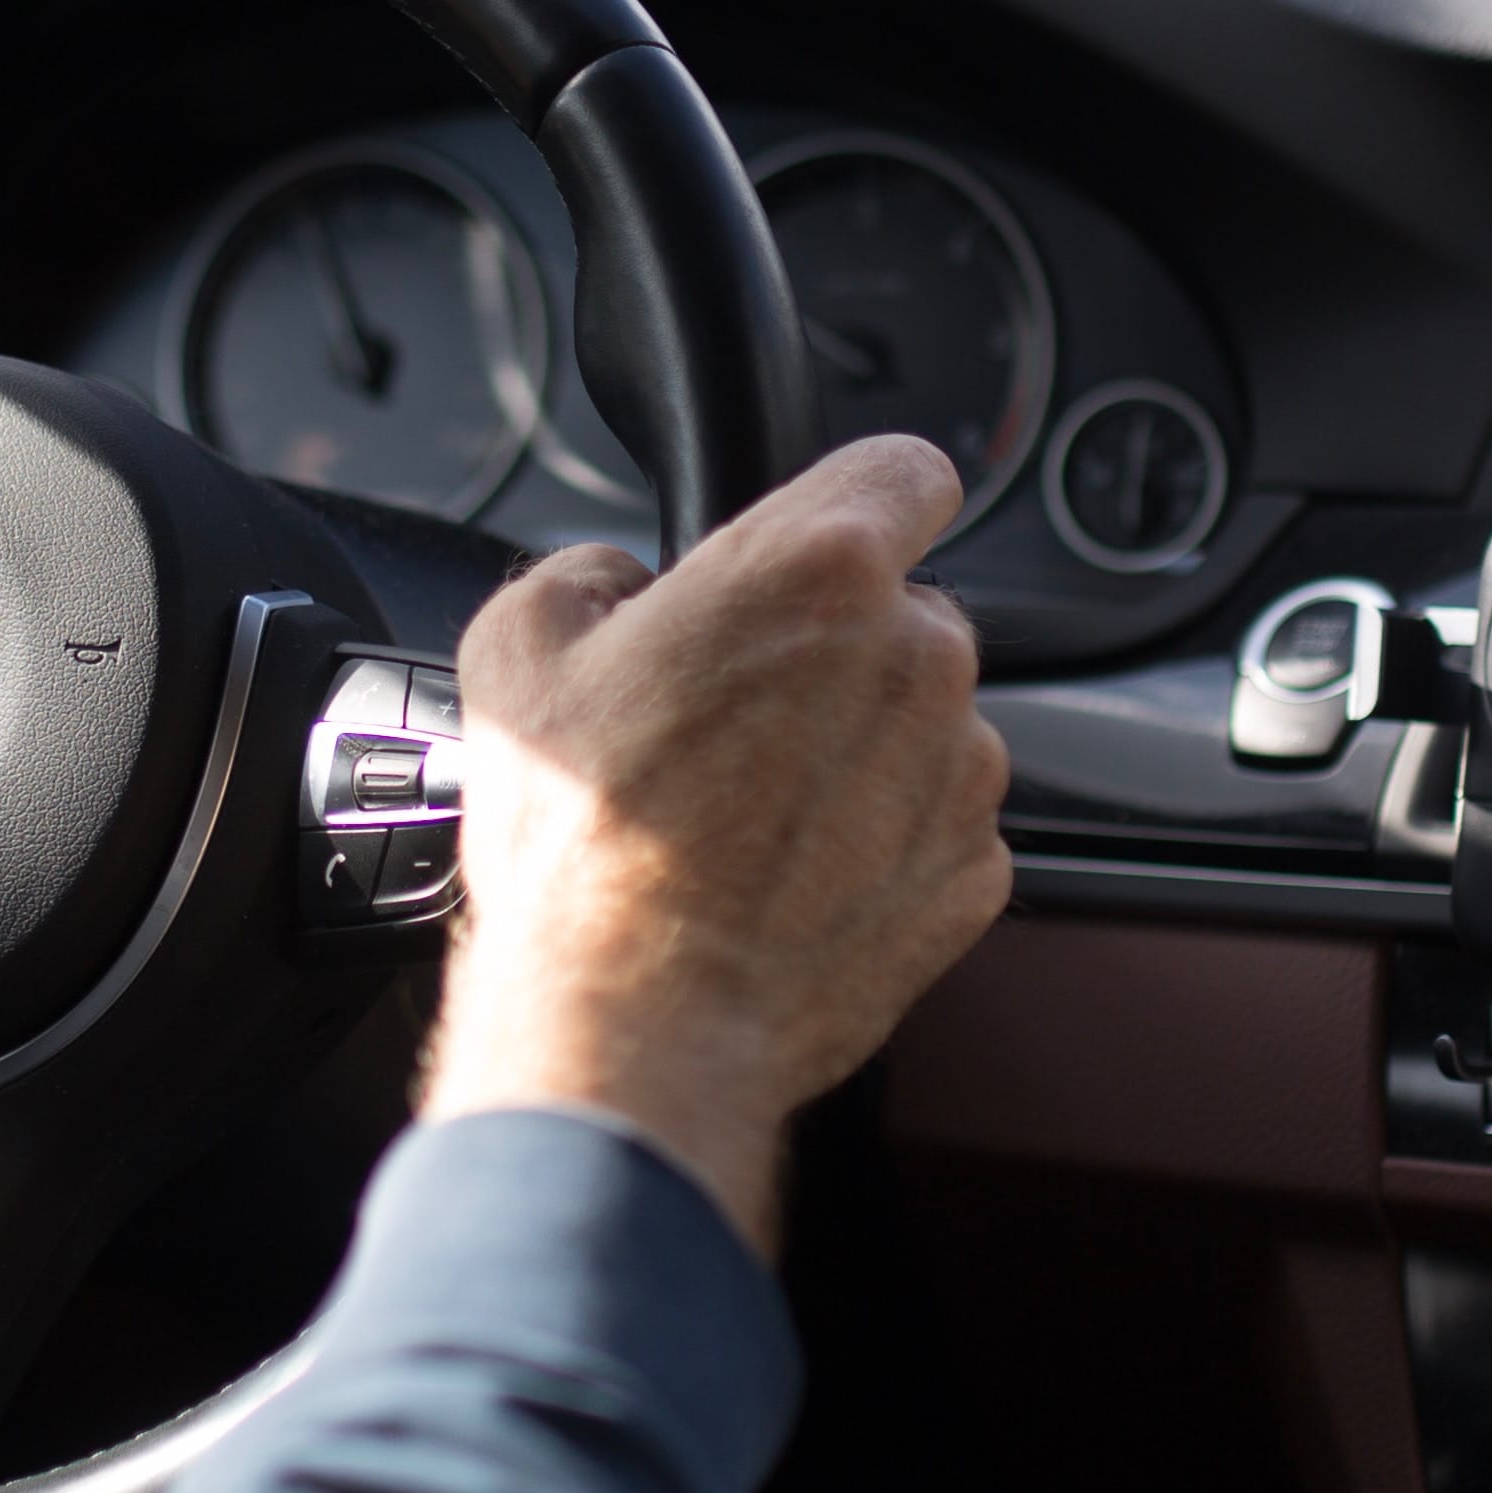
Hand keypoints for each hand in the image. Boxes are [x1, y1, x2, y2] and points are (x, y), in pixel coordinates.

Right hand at [415, 437, 1011, 1252]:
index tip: (823, 542)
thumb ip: (583, 572)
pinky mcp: (976, 870)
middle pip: (905, 608)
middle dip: (836, 644)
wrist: (634, 1022)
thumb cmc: (580, 844)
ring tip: (751, 814)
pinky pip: (937, 822)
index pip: (904, 470)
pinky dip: (883, 839)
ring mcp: (962, 770)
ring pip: (924, 720)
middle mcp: (918, 655)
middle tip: (735, 714)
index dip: (858, 500)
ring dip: (861, 746)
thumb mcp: (515, 651)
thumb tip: (619, 581)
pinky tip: (792, 876)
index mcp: (820, 569)